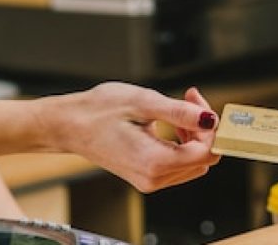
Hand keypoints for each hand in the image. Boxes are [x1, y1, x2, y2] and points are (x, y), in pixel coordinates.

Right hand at [38, 82, 220, 192]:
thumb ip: (179, 112)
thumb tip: (210, 119)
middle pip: (203, 157)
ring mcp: (150, 179)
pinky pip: (180, 161)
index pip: (206, 153)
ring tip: (179, 106)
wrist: (67, 126)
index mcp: (154, 162)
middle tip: (188, 98)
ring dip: (195, 132)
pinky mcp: (148, 174)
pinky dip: (183, 140)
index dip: (210, 126)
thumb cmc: (97, 111)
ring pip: (194, 160)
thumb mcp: (143, 102)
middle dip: (203, 126)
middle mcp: (154, 178)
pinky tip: (172, 120)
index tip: (196, 102)